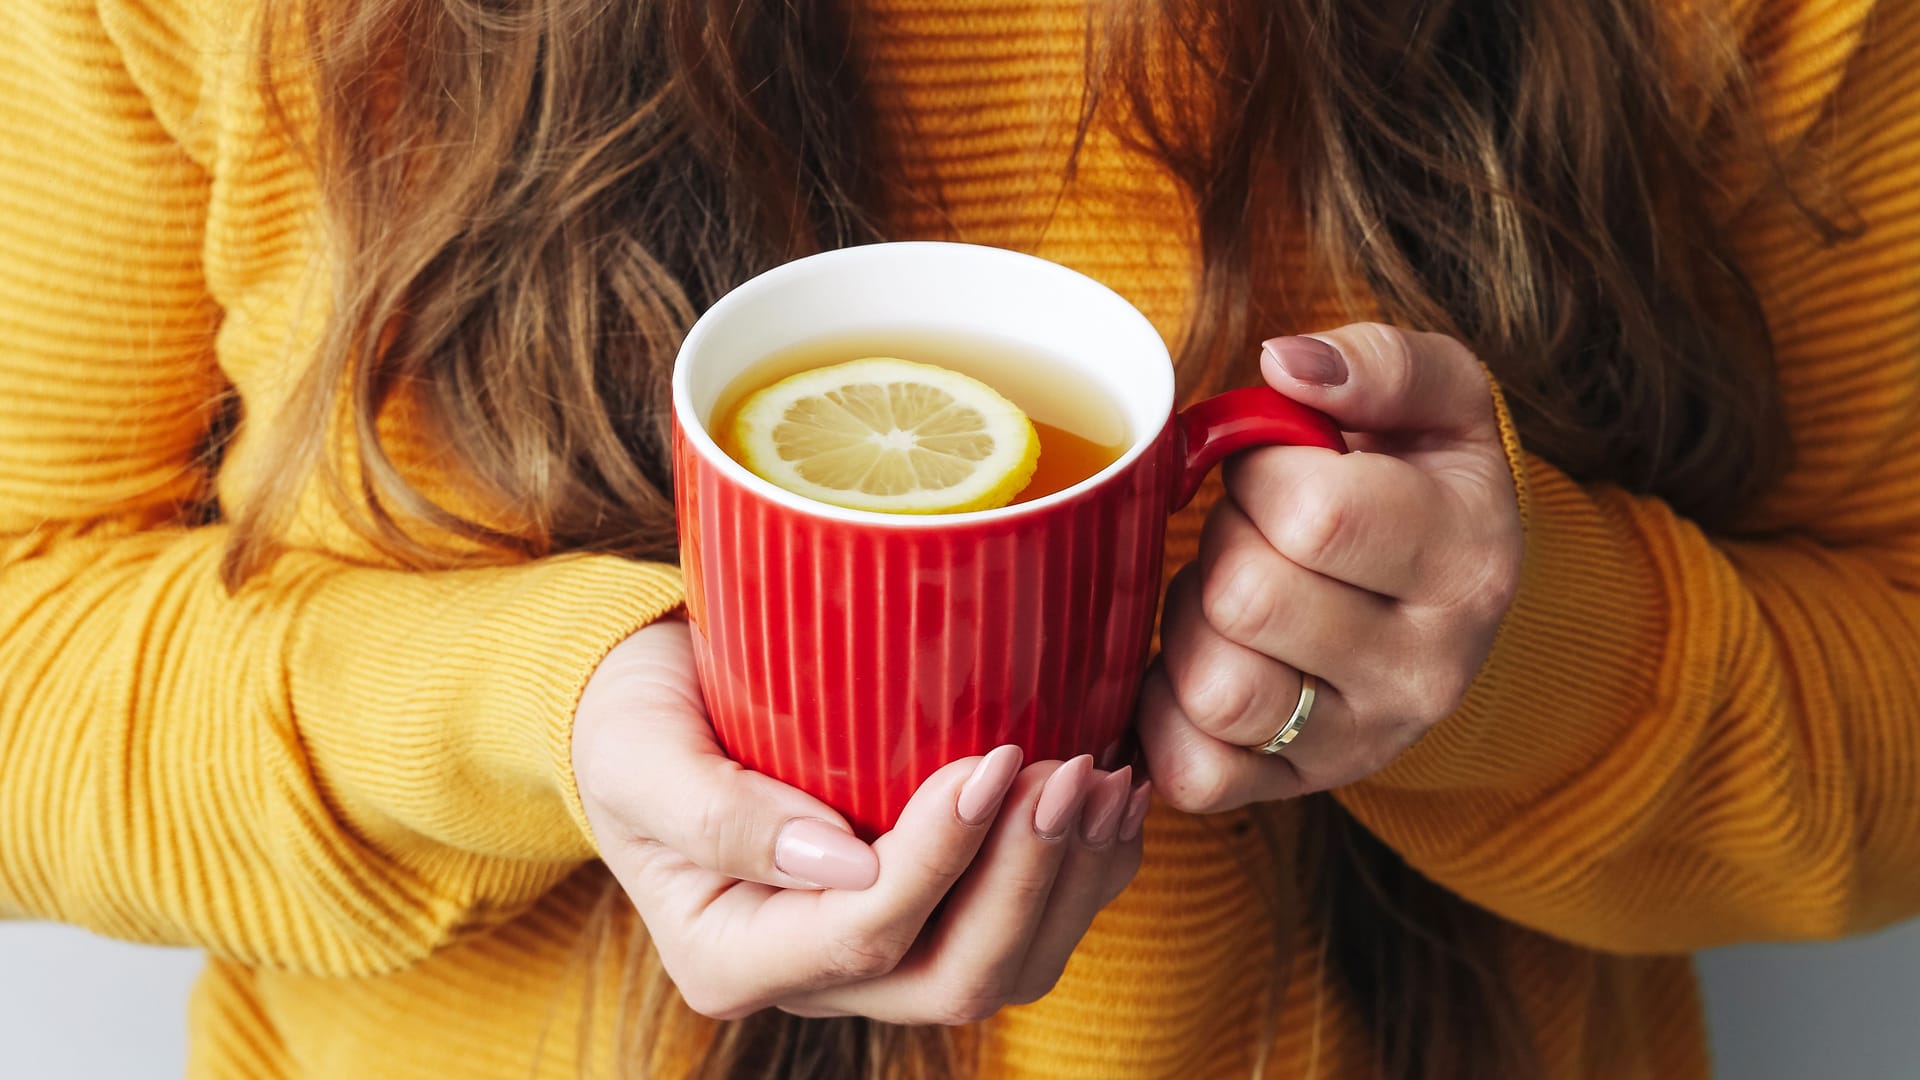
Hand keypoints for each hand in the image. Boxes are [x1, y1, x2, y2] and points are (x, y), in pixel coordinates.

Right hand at [572, 619, 1148, 1022]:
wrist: (650, 706)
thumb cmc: (634, 721)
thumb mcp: (639, 755)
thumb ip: (718, 813)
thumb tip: (839, 860)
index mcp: (733, 957)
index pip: (864, 934)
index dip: (942, 858)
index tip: (991, 760)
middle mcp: (816, 978)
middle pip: (954, 976)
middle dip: (1028, 880)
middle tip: (1068, 772)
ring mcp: (880, 956)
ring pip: (1007, 965)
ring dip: (1070, 879)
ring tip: (1103, 778)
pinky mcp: (929, 913)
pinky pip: (1029, 924)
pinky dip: (1085, 868)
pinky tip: (1115, 795)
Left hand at [1140, 323, 1522, 811]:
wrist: (1449, 599)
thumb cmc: (1420, 481)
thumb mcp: (1436, 401)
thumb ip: (1378, 363)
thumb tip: (1286, 362)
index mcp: (1468, 562)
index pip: (1315, 515)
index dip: (1260, 473)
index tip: (1274, 468)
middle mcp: (1426, 671)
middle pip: (1248, 600)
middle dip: (1221, 543)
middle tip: (1249, 531)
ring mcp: (1361, 744)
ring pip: (1215, 688)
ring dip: (1191, 625)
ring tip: (1230, 595)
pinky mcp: (1294, 792)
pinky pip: (1192, 771)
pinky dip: (1166, 710)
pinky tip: (1200, 659)